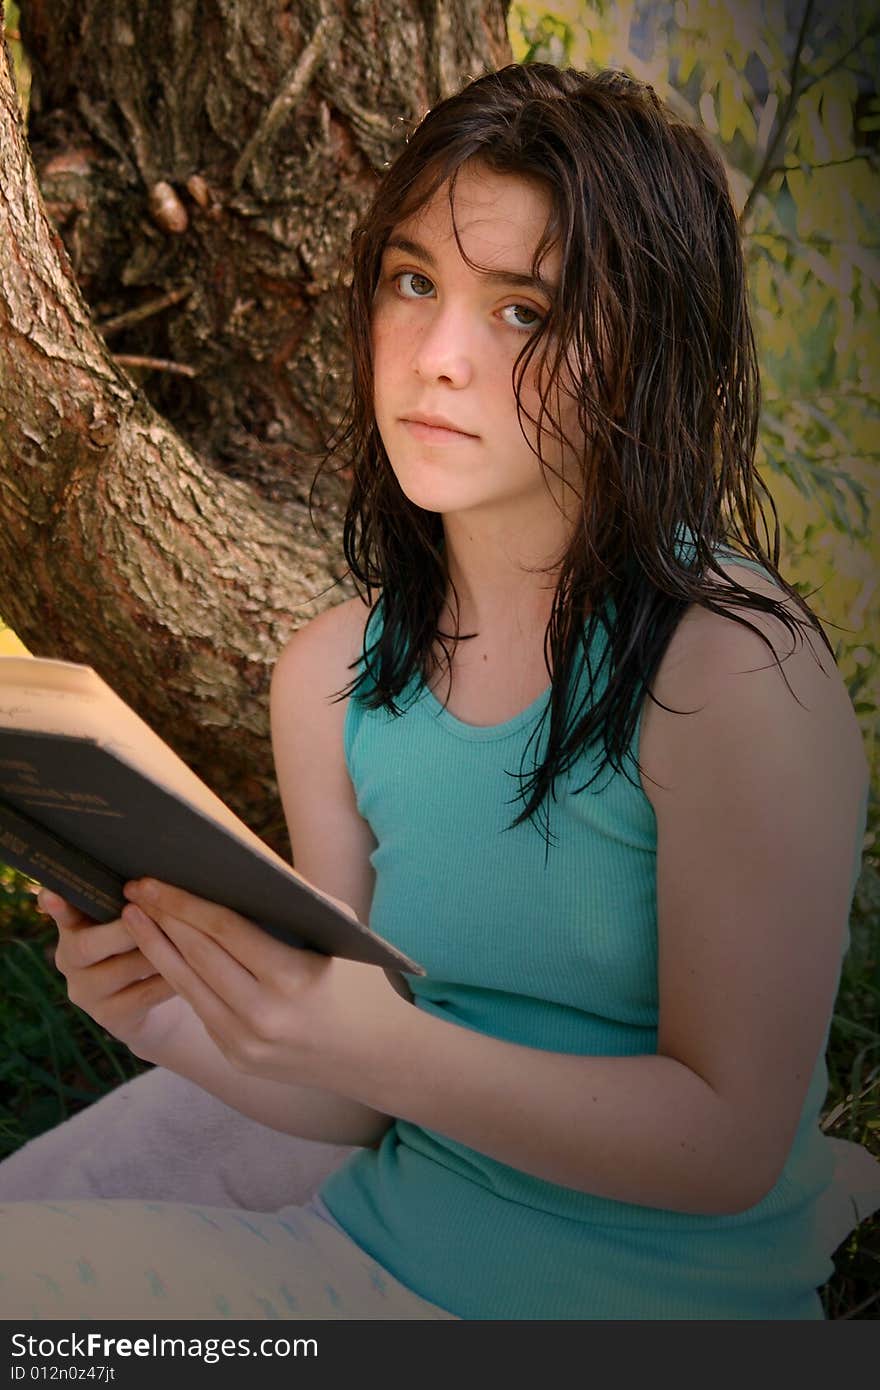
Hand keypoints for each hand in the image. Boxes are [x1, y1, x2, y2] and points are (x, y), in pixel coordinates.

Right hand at [40, 890, 179, 1057]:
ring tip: (183, 937)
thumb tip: (145, 879)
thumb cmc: (141, 945)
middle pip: (89, 945)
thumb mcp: (128, 922)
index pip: (62, 916)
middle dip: (125, 928)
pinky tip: (192, 969)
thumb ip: (127, 902)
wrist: (151, 1002)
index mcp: (72, 930)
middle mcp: (70, 962)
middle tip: (153, 911)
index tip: (52, 895)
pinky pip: (143, 996)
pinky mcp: (110, 1018)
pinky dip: (168, 980)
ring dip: (154, 952)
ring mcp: (87, 993)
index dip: (57, 908)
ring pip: (121, 970)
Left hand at [120, 879, 411, 1093]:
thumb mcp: (339, 932)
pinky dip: (177, 977)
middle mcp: (265, 1015)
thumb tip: (239, 866)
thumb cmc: (359, 980)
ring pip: (187, 985)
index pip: (225, 930)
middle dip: (162, 918)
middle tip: (135, 889)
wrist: (375, 1055)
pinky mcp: (237, 1057)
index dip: (183, 902)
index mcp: (293, 978)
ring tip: (134, 917)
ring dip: (155, 947)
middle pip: (198, 954)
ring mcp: (247, 1043)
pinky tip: (161, 952)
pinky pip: (201, 1009)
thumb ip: (295, 901)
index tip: (153, 880)